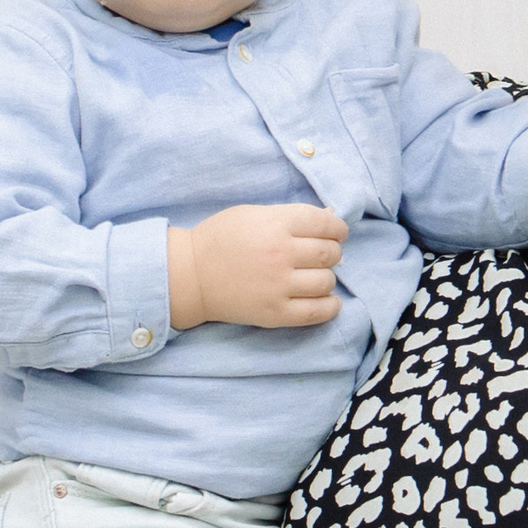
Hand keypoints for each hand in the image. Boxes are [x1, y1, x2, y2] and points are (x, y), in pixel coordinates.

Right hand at [169, 201, 348, 330]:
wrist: (190, 275)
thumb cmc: (219, 239)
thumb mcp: (253, 214)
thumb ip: (290, 216)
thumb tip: (330, 219)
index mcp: (275, 224)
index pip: (325, 224)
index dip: (338, 228)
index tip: (338, 233)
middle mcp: (280, 254)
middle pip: (329, 253)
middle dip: (333, 251)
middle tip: (324, 254)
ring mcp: (278, 286)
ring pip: (326, 281)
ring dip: (327, 277)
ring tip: (316, 275)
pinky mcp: (275, 313)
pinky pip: (317, 312)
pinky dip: (330, 306)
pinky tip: (330, 300)